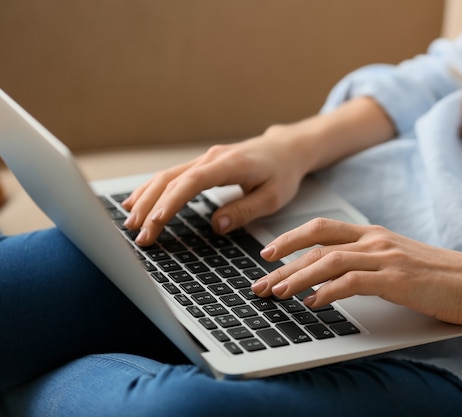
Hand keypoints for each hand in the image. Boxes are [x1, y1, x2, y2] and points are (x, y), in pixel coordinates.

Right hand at [122, 132, 307, 245]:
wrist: (285, 149)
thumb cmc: (282, 173)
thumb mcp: (274, 196)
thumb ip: (246, 210)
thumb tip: (217, 225)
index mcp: (231, 164)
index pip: (193, 183)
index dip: (171, 202)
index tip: (155, 222)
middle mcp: (212, 158)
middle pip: (171, 180)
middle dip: (151, 207)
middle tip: (138, 235)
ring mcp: (204, 159)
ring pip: (166, 176)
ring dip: (146, 199)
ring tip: (130, 223)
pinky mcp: (202, 164)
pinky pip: (171, 176)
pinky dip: (152, 190)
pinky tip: (136, 202)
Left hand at [252, 218, 461, 324]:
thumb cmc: (439, 276)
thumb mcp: (397, 260)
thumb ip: (367, 262)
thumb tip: (332, 279)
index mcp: (373, 234)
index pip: (321, 229)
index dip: (290, 238)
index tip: (269, 254)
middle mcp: (374, 240)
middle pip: (315, 243)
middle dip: (282, 261)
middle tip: (259, 281)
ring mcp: (385, 258)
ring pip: (327, 261)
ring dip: (296, 278)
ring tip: (276, 294)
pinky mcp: (395, 279)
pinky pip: (350, 282)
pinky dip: (327, 292)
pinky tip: (313, 304)